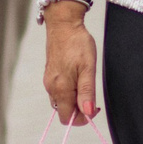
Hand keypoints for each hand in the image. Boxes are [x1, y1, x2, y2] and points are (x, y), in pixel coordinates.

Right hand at [43, 6, 97, 124]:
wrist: (63, 25)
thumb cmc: (77, 44)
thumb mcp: (88, 68)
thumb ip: (87, 92)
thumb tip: (88, 113)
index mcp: (61, 88)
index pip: (68, 118)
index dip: (82, 118)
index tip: (94, 107)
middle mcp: (51, 88)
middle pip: (64, 112)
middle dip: (78, 109)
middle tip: (91, 95)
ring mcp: (49, 82)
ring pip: (61, 102)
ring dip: (74, 100)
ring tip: (85, 83)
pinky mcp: (49, 75)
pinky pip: (59, 92)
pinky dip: (69, 92)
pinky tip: (77, 78)